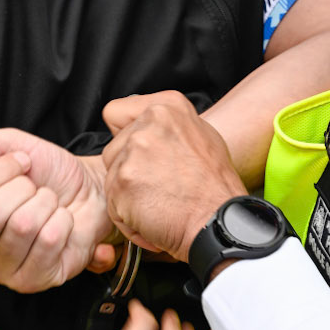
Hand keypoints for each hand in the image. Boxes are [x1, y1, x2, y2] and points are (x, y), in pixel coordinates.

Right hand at [0, 128, 117, 290]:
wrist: (90, 188)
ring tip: (51, 204)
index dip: (0, 171)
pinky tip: (62, 223)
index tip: (23, 163)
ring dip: (46, 203)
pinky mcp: (33, 280)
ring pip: (21, 227)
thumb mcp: (7, 143)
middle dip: (23, 189)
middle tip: (37, 188)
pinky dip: (63, 221)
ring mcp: (4, 269)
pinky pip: (48, 242)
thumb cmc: (46, 172)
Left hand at [102, 91, 245, 260]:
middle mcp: (149, 123)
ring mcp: (134, 151)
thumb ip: (168, 127)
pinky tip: (154, 218)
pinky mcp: (123, 181)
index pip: (115, 113)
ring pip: (111, 178)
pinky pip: (112, 204)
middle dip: (128, 171)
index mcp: (167, 107)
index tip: (141, 153)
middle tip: (158, 186)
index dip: (124, 137)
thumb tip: (146, 125)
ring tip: (159, 203)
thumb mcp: (202, 137)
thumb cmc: (215, 188)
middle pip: (112, 150)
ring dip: (128, 196)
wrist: (218, 222)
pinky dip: (128, 218)